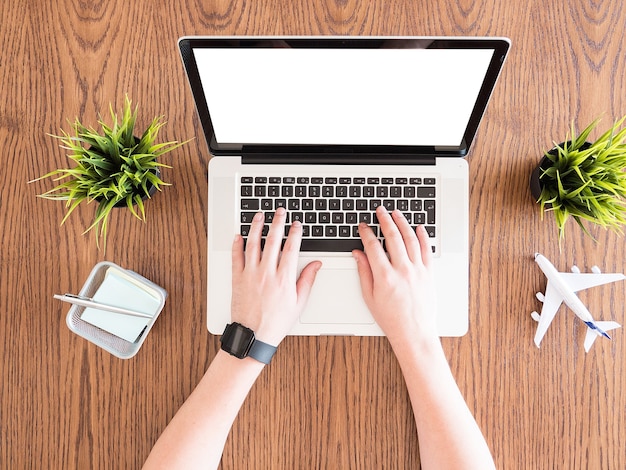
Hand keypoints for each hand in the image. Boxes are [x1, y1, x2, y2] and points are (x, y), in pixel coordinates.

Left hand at [231, 208, 321, 345]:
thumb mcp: (299, 303)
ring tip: (259, 216)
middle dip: (277, 222)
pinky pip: (236, 257)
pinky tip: (239, 235)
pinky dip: (237, 244)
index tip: (297, 224)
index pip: (291, 248)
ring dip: (256, 227)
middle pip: (273, 240)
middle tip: (279, 211)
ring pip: (253, 244)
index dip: (295, 232)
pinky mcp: (237, 279)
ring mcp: (250, 274)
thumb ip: (307, 280)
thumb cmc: (276, 322)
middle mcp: (267, 273)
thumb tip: (316, 264)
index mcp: (284, 278)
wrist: (254, 336)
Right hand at [352, 206, 437, 345]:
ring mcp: (417, 271)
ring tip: (396, 214)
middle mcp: (402, 270)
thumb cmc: (391, 319)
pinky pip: (426, 250)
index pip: (373, 246)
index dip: (366, 232)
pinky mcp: (429, 274)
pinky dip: (422, 236)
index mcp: (385, 276)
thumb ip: (364, 272)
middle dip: (385, 220)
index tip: (363, 226)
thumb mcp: (370, 297)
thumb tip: (358, 254)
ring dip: (403, 223)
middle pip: (393, 237)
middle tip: (380, 211)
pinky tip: (418, 228)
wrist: (414, 333)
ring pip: (410, 239)